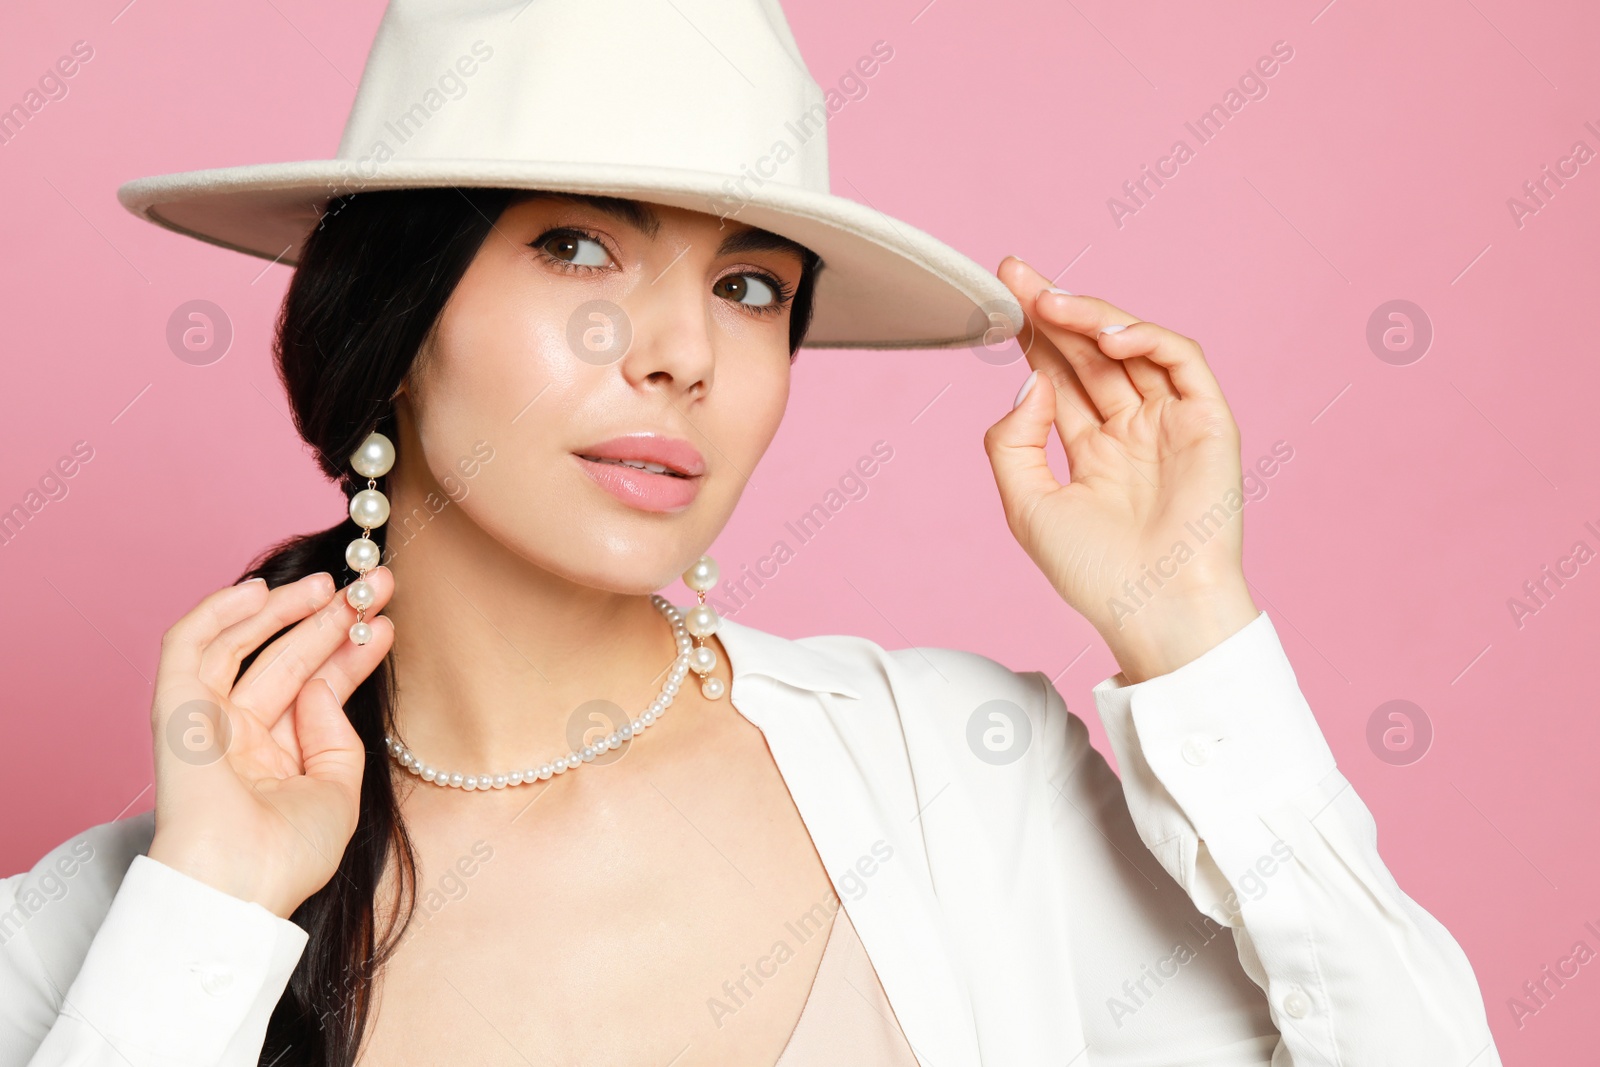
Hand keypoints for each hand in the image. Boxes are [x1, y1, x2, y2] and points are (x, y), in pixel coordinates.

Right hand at [146, 567, 394, 918]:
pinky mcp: (175, 710)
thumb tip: (322, 685)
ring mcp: (205, 722)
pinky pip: (188, 646)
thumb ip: (337, 735)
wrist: (238, 887)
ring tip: (333, 583)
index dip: (349, 653)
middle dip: (329, 620)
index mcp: (272, 760)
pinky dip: (218, 612)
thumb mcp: (339, 793)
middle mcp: (237, 737)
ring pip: (239, 645)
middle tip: (370, 586)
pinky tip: (261, 589)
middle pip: (285, 660)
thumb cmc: (286, 857)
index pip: (314, 689)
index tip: (385, 621)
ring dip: (284, 607)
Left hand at [983, 258, 1257, 682]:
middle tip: (1014, 274)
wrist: (1155, 612)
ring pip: (1130, 348)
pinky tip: (1106, 335)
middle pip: (1088, 352)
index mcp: (1092, 450)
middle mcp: (1132, 430)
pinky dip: (1146, 338)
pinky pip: (1181, 361)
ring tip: (1048, 302)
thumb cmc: (1094, 574)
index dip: (1032, 336)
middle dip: (1051, 310)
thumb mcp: (1027, 506)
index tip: (998, 298)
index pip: (1059, 376)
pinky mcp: (1208, 421)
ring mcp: (1170, 422)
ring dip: (1090, 317)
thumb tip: (1031, 381)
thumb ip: (1015, 441)